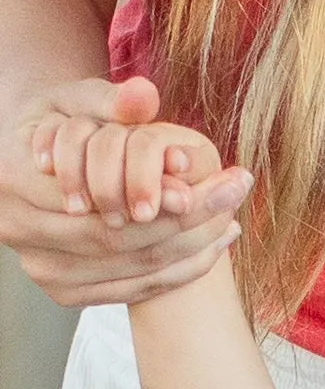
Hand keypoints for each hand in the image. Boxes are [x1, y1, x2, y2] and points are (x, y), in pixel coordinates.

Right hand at [5, 75, 250, 306]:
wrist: (37, 162)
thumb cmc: (61, 122)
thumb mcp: (78, 99)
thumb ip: (111, 99)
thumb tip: (144, 96)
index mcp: (14, 179)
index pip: (103, 193)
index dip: (165, 188)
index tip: (220, 176)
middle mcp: (20, 230)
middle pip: (120, 237)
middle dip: (189, 219)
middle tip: (239, 192)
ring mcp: (41, 268)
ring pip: (132, 267)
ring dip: (192, 247)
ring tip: (234, 217)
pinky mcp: (64, 292)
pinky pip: (133, 290)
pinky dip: (179, 271)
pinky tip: (214, 245)